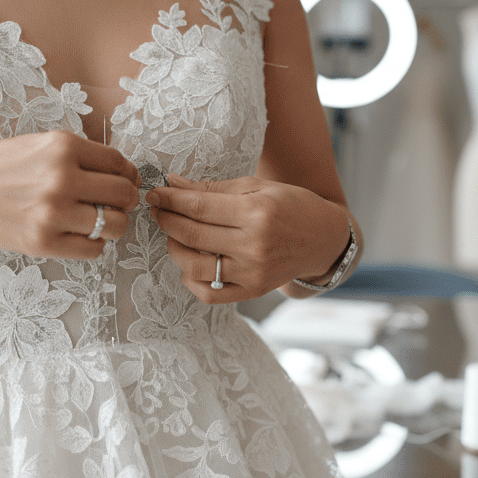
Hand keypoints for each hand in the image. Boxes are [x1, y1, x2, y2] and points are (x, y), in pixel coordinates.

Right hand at [0, 130, 141, 258]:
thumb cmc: (1, 167)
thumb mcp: (41, 145)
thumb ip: (80, 156)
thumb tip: (125, 173)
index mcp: (63, 147)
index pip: (120, 164)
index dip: (128, 175)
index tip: (124, 181)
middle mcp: (62, 178)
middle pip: (124, 195)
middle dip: (126, 200)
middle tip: (115, 203)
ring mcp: (53, 213)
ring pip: (115, 225)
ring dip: (113, 224)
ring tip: (98, 220)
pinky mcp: (44, 243)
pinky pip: (93, 249)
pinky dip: (94, 244)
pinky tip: (78, 234)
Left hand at [147, 173, 351, 302]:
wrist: (323, 239)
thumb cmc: (290, 206)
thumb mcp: (256, 186)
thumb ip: (214, 187)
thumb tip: (173, 183)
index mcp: (257, 212)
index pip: (199, 206)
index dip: (170, 200)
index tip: (154, 194)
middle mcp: (255, 245)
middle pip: (192, 234)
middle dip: (166, 220)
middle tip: (157, 211)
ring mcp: (253, 273)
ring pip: (194, 266)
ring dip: (174, 249)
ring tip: (173, 235)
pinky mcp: (253, 292)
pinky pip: (209, 294)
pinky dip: (191, 280)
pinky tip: (189, 263)